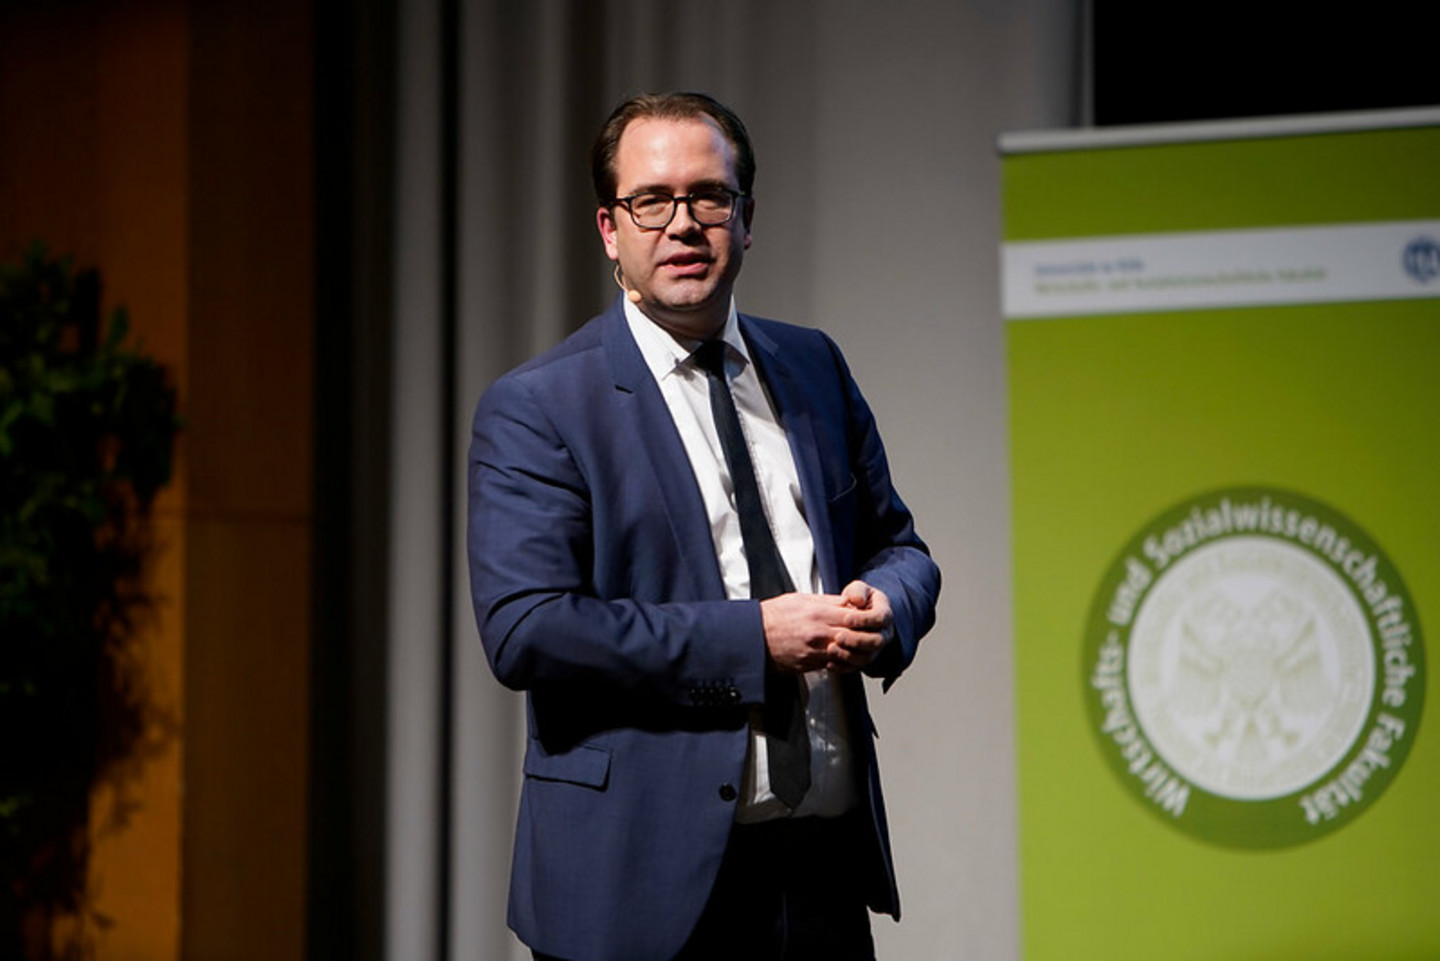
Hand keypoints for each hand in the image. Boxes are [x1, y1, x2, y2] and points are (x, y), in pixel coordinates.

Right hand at [760, 585, 890, 674]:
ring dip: (856, 652)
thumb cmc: (774, 615)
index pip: (855, 618)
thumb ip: (827, 602)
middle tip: (870, 634)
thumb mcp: (801, 599)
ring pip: (848, 655)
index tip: (869, 618)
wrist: (753, 636)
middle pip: (856, 638)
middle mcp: (819, 634)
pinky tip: (842, 656)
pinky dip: (842, 661)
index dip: (866, 619)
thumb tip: (847, 603)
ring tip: (859, 647)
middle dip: (866, 637)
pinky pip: (834, 665)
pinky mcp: (809, 665)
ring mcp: (815, 651)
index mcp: (819, 614)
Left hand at [828, 581, 893, 672]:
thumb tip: (857, 600)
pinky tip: (830, 663)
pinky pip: (856, 668)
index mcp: (884, 614)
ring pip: (867, 657)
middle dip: (856, 640)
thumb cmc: (858, 600)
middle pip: (876, 641)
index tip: (847, 619)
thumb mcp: (858, 589)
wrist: (858, 614)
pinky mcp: (864, 659)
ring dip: (848, 655)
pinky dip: (843, 667)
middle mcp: (884, 634)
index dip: (864, 620)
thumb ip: (857, 591)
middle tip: (838, 636)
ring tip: (831, 649)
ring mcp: (875, 649)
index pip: (880, 618)